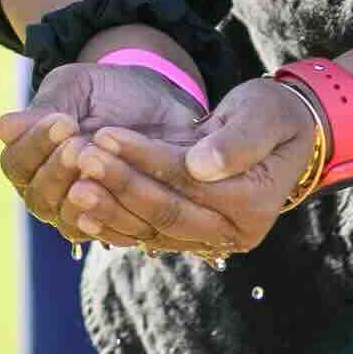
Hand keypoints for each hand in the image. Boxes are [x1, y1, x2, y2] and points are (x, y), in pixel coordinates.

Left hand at [0, 66, 322, 259]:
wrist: (283, 134)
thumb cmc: (273, 114)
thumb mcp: (264, 114)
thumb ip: (237, 140)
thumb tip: (200, 165)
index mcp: (254, 204)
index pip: (189, 184)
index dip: (145, 159)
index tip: (105, 133)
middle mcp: (234, 233)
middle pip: (167, 212)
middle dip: (120, 183)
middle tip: (78, 156)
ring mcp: (211, 240)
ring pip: (152, 229)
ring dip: (109, 208)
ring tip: (70, 183)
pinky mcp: (191, 237)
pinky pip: (148, 236)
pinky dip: (115, 224)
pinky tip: (80, 210)